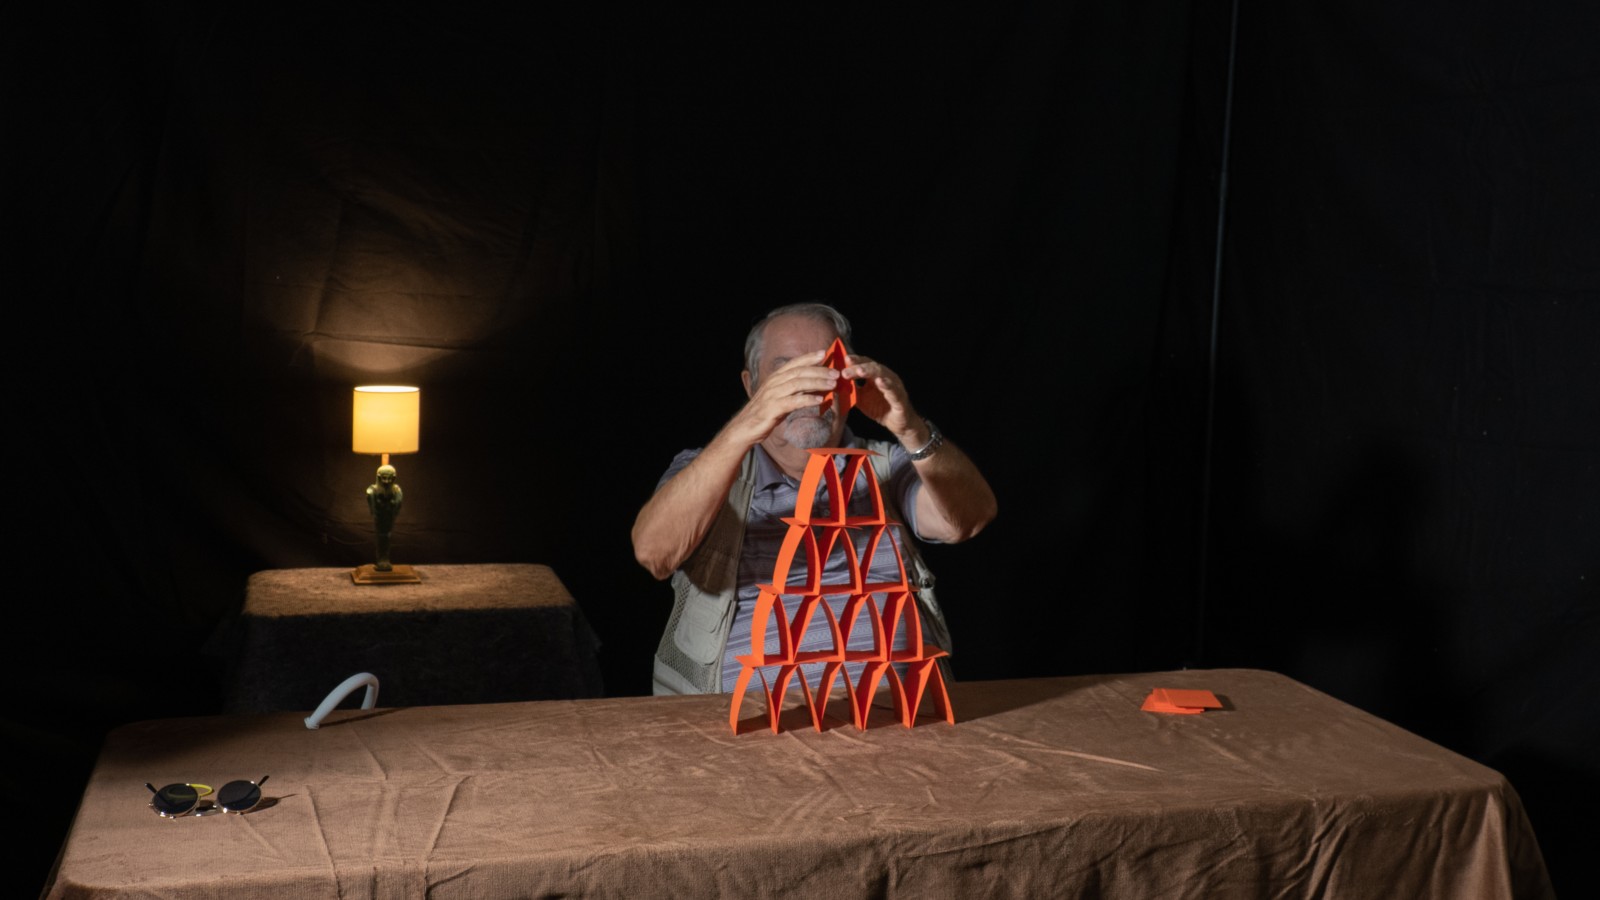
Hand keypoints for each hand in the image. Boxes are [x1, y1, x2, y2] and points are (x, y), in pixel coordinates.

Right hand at [727, 349, 841, 446]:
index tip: (824, 352)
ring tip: (832, 384)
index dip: (809, 357)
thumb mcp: (780, 397)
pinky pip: (793, 402)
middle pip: (799, 372)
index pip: (794, 363)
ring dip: (817, 383)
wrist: (745, 428)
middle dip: (819, 371)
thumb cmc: (765, 412)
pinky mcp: (773, 409)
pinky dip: (807, 400)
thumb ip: (794, 390)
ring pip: (798, 384)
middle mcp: (773, 383)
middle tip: (836, 373)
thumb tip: (813, 385)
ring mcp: (772, 395)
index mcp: (775, 378)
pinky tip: (820, 401)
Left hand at [841, 353, 925, 443]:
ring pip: (883, 375)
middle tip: (845, 371)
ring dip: (871, 372)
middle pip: (872, 367)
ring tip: (859, 371)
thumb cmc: (879, 408)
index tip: (844, 359)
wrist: (897, 424)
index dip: (855, 361)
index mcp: (876, 376)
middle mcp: (887, 377)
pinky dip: (887, 385)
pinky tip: (880, 382)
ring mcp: (894, 386)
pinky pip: (893, 391)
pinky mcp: (900, 398)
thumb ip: (851, 389)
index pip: (865, 364)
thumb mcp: (861, 398)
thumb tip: (836, 382)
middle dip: (858, 367)